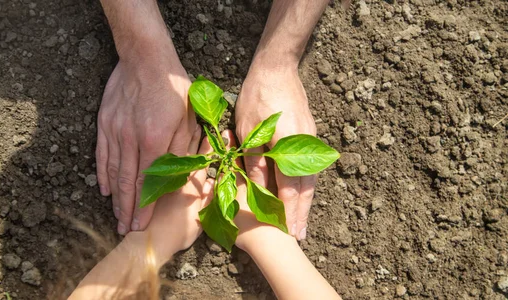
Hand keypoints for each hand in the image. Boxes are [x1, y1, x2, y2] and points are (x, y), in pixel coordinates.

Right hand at [96, 52, 196, 235]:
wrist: (145, 57)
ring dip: (115, 197)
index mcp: (154, 140)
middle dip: (127, 209)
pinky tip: (104, 189)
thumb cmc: (172, 86)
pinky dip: (103, 174)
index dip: (144, 206)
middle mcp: (131, 140)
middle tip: (125, 229)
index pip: (148, 182)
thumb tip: (182, 172)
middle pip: (128, 183)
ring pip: (113, 172)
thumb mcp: (187, 116)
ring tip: (116, 216)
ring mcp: (114, 132)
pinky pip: (102, 154)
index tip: (141, 225)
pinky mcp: (104, 123)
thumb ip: (183, 147)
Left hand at [145, 131, 214, 253]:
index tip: (216, 133)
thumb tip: (214, 183)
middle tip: (197, 121)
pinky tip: (156, 141)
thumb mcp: (199, 220)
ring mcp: (161, 177)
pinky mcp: (147, 181)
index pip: (203, 160)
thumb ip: (208, 199)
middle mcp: (177, 177)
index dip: (209, 147)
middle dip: (192, 136)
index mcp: (192, 185)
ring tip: (179, 125)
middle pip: (186, 151)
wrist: (148, 241)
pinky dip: (156, 149)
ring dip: (174, 138)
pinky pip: (152, 160)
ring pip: (169, 152)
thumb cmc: (176, 234)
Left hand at [235, 65, 316, 240]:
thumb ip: (256, 160)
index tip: (288, 230)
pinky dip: (306, 185)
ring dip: (306, 202)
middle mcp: (306, 146)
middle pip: (306, 187)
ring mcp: (311, 141)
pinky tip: (301, 194)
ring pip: (311, 178)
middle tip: (299, 235)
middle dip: (301, 213)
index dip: (288, 210)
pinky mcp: (310, 136)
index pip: (289, 186)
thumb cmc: (257, 97)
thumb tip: (259, 187)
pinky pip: (310, 167)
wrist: (278, 69)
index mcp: (289, 145)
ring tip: (301, 222)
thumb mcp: (249, 129)